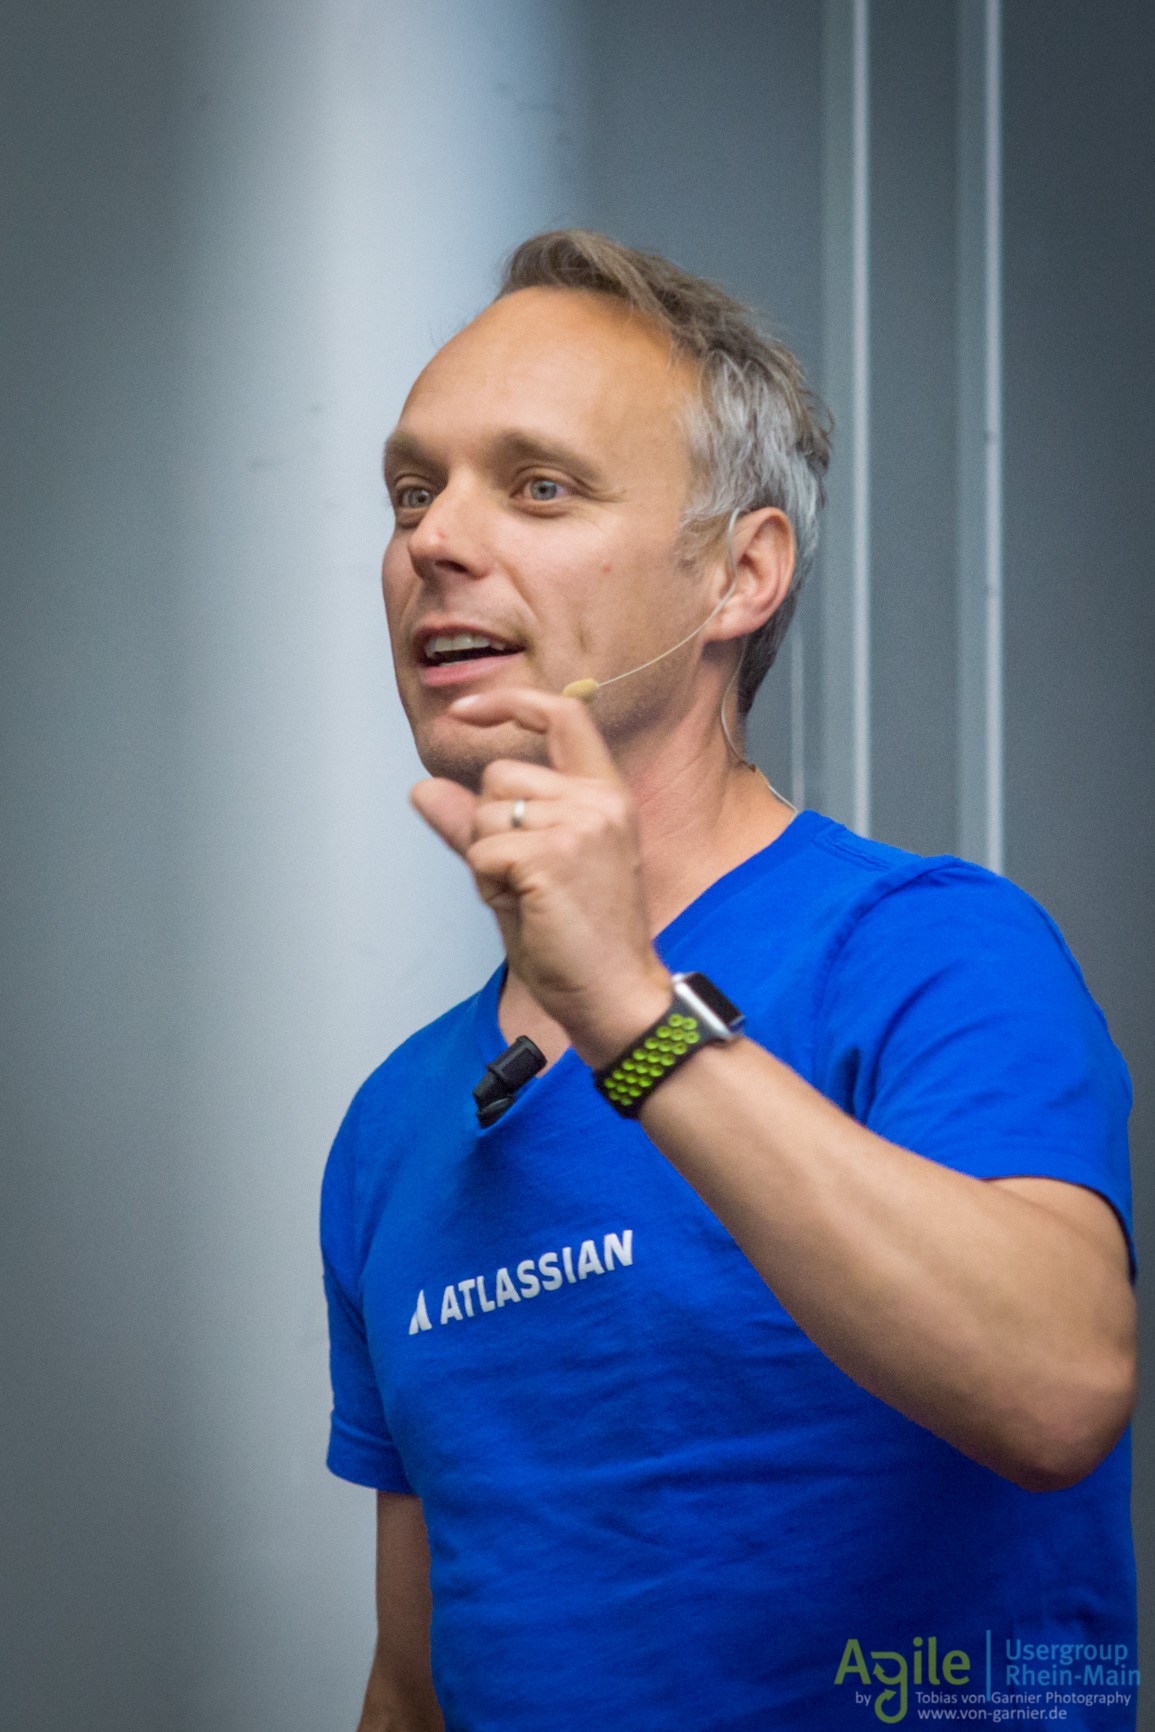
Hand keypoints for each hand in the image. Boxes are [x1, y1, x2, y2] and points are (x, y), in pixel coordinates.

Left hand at [410, 690, 670, 1066]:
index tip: (465, 709)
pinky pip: (481, 850)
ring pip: (483, 814)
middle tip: (526, 880)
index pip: (564, 717)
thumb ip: (479, 824)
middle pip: (498, 775)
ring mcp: (579, 824)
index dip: (509, 704)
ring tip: (530, 898)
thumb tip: (422, 789)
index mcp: (606, 795)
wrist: (615, 995)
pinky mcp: (551, 855)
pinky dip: (487, 884)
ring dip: (488, 860)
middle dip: (489, 825)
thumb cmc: (581, 939)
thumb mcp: (529, 869)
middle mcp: (599, 800)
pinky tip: (525, 909)